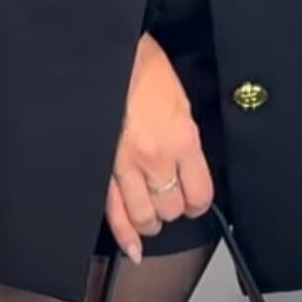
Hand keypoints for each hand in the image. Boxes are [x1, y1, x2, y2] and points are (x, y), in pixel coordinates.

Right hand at [106, 34, 214, 263]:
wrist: (107, 53)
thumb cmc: (143, 66)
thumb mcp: (180, 99)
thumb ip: (185, 135)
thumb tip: (187, 161)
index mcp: (182, 138)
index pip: (200, 193)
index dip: (198, 201)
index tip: (194, 198)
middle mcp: (156, 158)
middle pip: (172, 208)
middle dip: (173, 207)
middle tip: (170, 198)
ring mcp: (125, 166)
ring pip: (145, 216)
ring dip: (151, 220)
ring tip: (151, 215)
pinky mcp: (101, 168)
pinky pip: (114, 213)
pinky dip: (125, 235)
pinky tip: (133, 248)